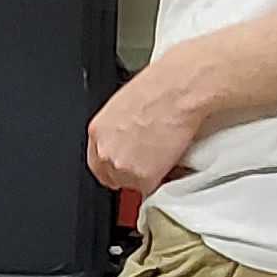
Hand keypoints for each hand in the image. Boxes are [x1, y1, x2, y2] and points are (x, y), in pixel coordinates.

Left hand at [86, 52, 218, 194]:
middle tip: (148, 160)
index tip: (124, 166)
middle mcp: (105, 151)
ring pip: (132, 185)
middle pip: (113, 177)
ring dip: (146, 176)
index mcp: (98, 131)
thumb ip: (119, 130)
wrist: (179, 92)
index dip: (113, 166)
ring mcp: (123, 167)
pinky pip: (151, 188)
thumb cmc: (160, 88)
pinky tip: (169, 159)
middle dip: (130, 172)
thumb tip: (127, 138)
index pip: (97, 163)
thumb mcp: (125, 106)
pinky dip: (161, 178)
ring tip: (162, 155)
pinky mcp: (144, 177)